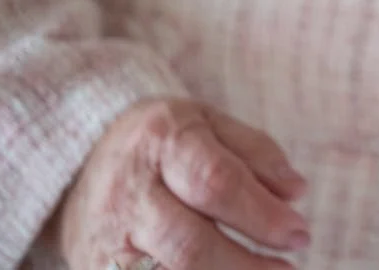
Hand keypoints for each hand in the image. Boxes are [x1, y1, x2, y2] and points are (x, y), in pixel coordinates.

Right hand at [52, 98, 309, 269]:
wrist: (78, 163)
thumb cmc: (165, 143)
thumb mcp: (210, 124)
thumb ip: (256, 153)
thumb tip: (296, 192)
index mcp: (162, 141)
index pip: (216, 182)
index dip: (262, 214)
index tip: (299, 233)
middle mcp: (130, 192)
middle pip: (190, 242)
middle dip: (247, 263)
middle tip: (289, 268)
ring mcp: (109, 239)